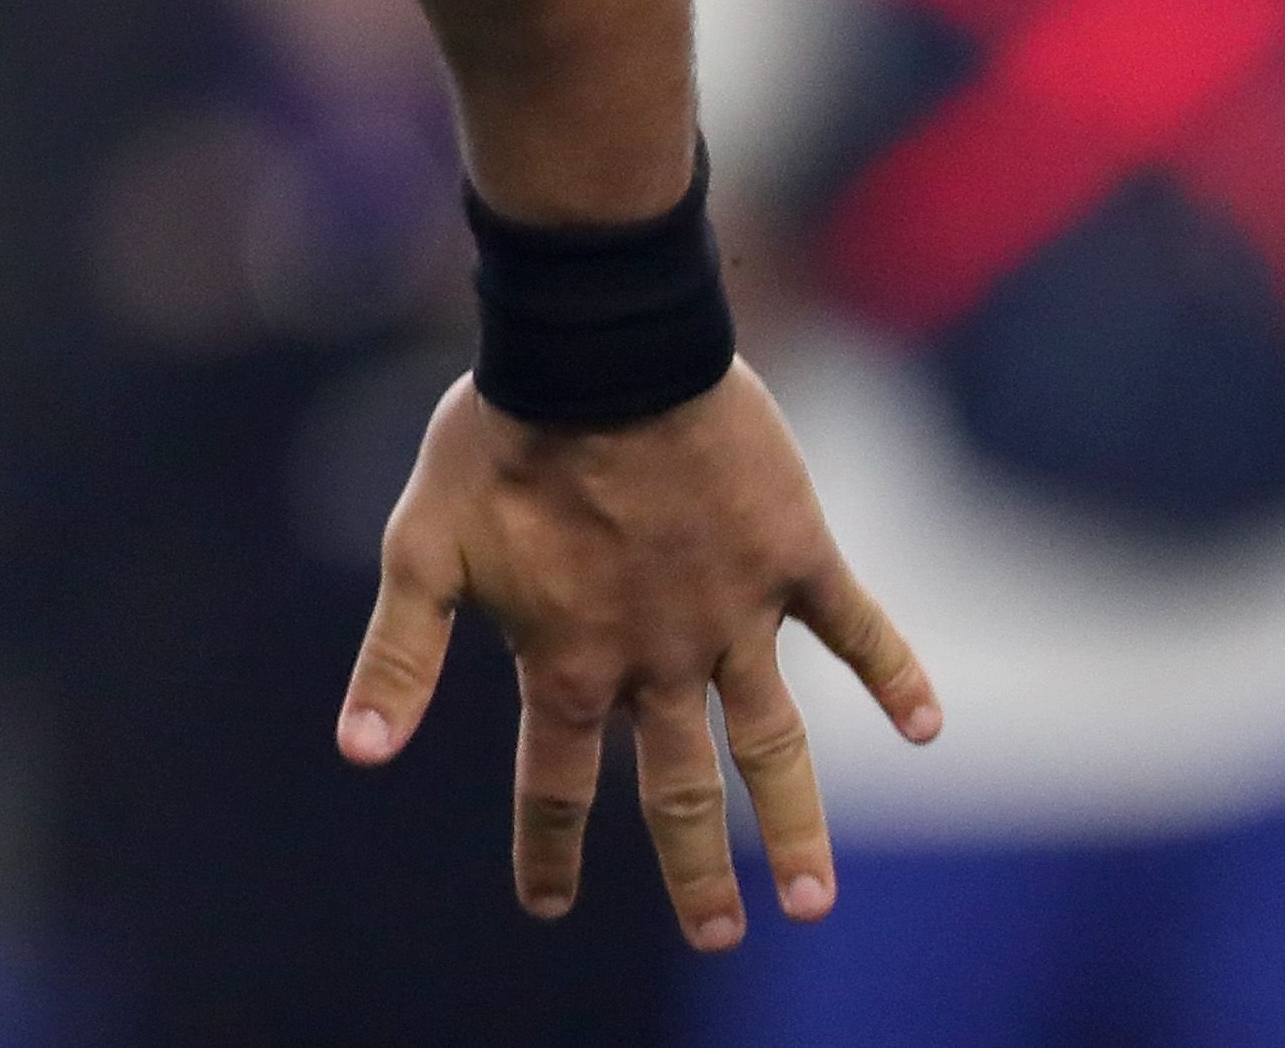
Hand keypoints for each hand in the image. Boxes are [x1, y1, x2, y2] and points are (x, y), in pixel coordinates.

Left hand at [337, 363, 939, 950]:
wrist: (599, 349)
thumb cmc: (499, 440)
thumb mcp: (424, 547)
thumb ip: (399, 655)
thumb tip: (355, 755)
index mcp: (567, 661)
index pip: (554, 782)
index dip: (548, 847)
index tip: (544, 907)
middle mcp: (656, 658)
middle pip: (675, 788)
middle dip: (691, 869)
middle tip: (716, 935)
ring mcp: (734, 614)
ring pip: (773, 744)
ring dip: (793, 824)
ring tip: (811, 901)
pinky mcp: (793, 557)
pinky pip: (857, 629)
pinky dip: (895, 676)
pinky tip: (929, 727)